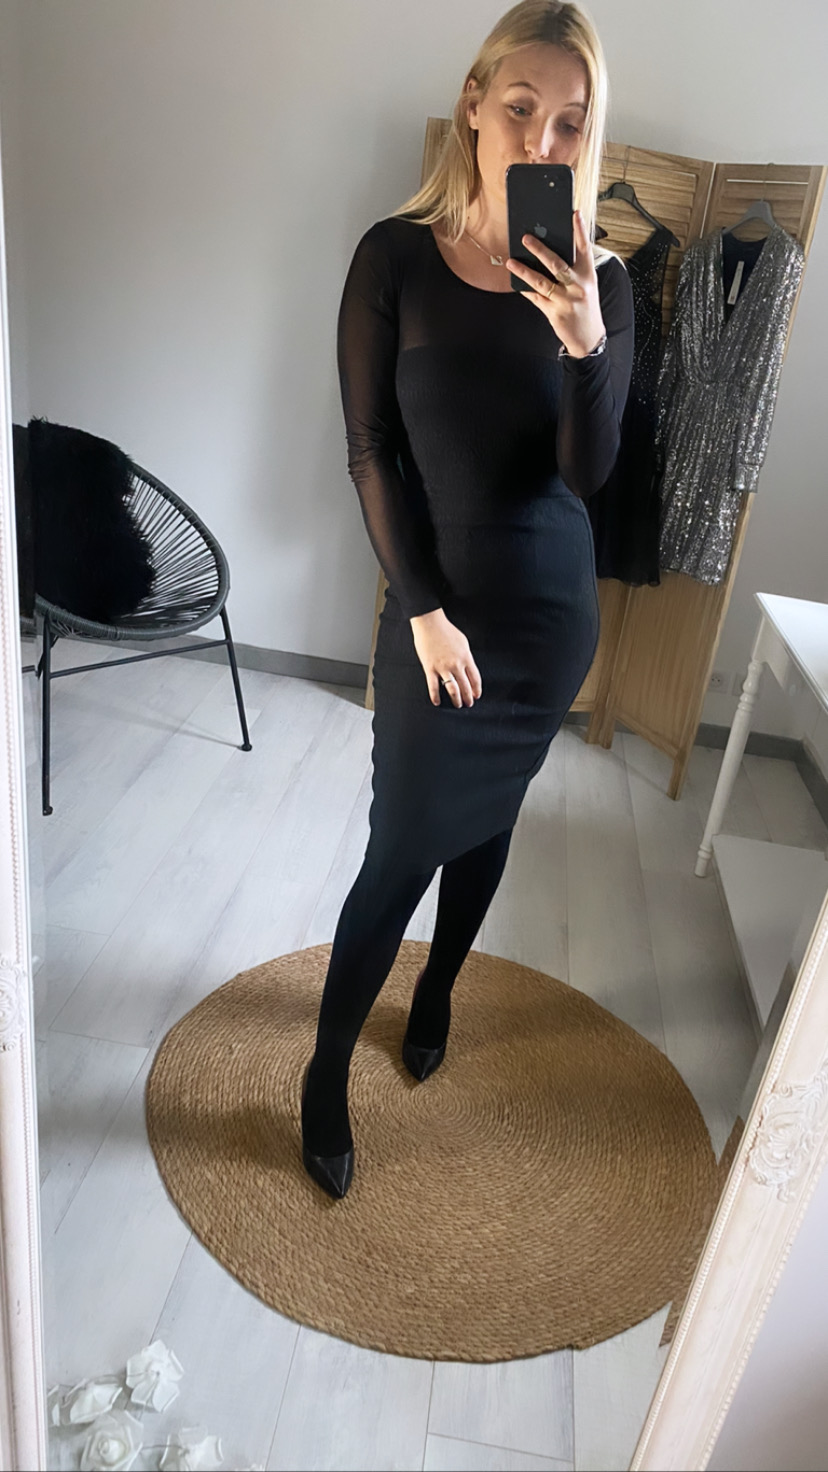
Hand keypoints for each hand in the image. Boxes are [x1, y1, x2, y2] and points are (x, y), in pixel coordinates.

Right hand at [409, 608, 482, 707]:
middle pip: (465, 686)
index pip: (475, 679)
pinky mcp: (430, 668)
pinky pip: (433, 686)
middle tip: (469, 703)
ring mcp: (443, 668)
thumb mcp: (463, 642)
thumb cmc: (446, 630)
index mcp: (466, 658)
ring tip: (458, 704)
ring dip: (456, 699)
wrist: (430, 624)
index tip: (476, 695)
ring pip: (452, 689)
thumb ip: (466, 656)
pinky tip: (437, 702)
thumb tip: (467, 668)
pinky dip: (435, 696)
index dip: (477, 689)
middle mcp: (456, 665)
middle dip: (468, 698)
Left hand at [506, 208, 605, 357]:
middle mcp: (578, 286)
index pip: (584, 249)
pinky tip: (515, 282)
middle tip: (526, 238)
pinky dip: (525, 289)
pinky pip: (536, 298)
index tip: (574, 214)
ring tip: (511, 262)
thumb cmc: (586, 307)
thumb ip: (574, 270)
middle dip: (540, 250)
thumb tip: (551, 252)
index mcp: (588, 275)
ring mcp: (565, 300)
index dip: (580, 230)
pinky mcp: (554, 312)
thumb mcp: (586, 285)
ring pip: (542, 282)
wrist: (588, 337)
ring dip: (524, 271)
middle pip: (557, 264)